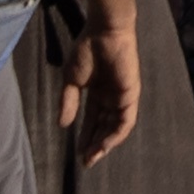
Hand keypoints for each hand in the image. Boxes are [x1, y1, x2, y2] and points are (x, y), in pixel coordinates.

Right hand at [68, 28, 144, 165]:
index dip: (85, 137)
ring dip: (104, 144)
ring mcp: (122, 97)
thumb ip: (68, 102)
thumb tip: (62, 125)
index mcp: (98, 93)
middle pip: (104, 127)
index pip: (93, 121)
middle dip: (95, 145)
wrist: (104, 32)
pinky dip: (115, 134)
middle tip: (86, 162)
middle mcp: (111, 98)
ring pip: (115, 128)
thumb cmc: (87, 50)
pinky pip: (125, 121)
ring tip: (92, 157)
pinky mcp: (131, 95)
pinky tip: (104, 144)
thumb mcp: (71, 80)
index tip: (77, 153)